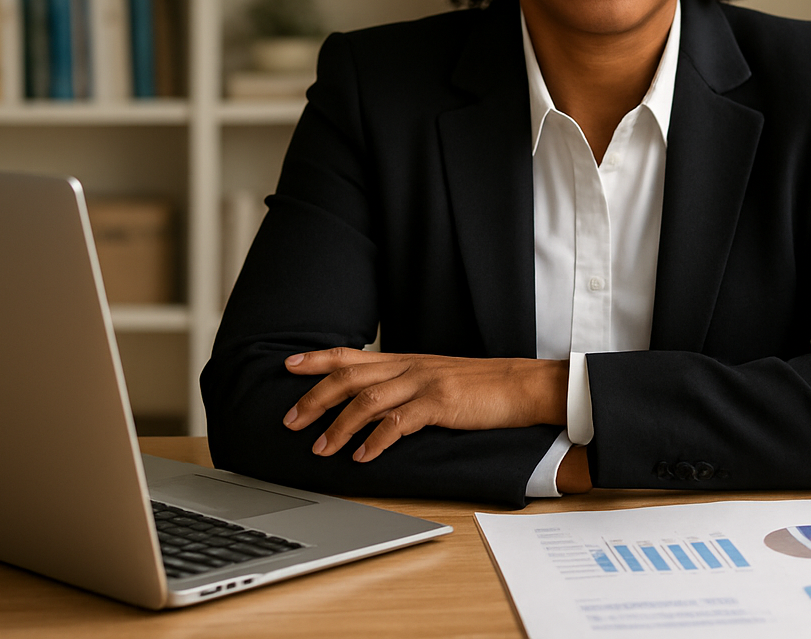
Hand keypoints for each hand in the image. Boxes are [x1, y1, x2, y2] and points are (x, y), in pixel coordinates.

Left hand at [282, 348, 567, 462]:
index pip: (352, 355)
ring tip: (320, 448)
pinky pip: (398, 421)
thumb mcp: (436, 379)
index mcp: (406, 360)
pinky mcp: (440, 402)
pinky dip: (375, 440)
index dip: (318, 359)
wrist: (521, 385)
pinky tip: (363, 456)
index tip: (289, 365)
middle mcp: (409, 366)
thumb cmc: (481, 387)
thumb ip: (405, 386)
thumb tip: (372, 406)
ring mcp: (424, 382)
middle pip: (349, 376)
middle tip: (290, 420)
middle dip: (315, 398)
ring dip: (339, 426)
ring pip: (367, 399)